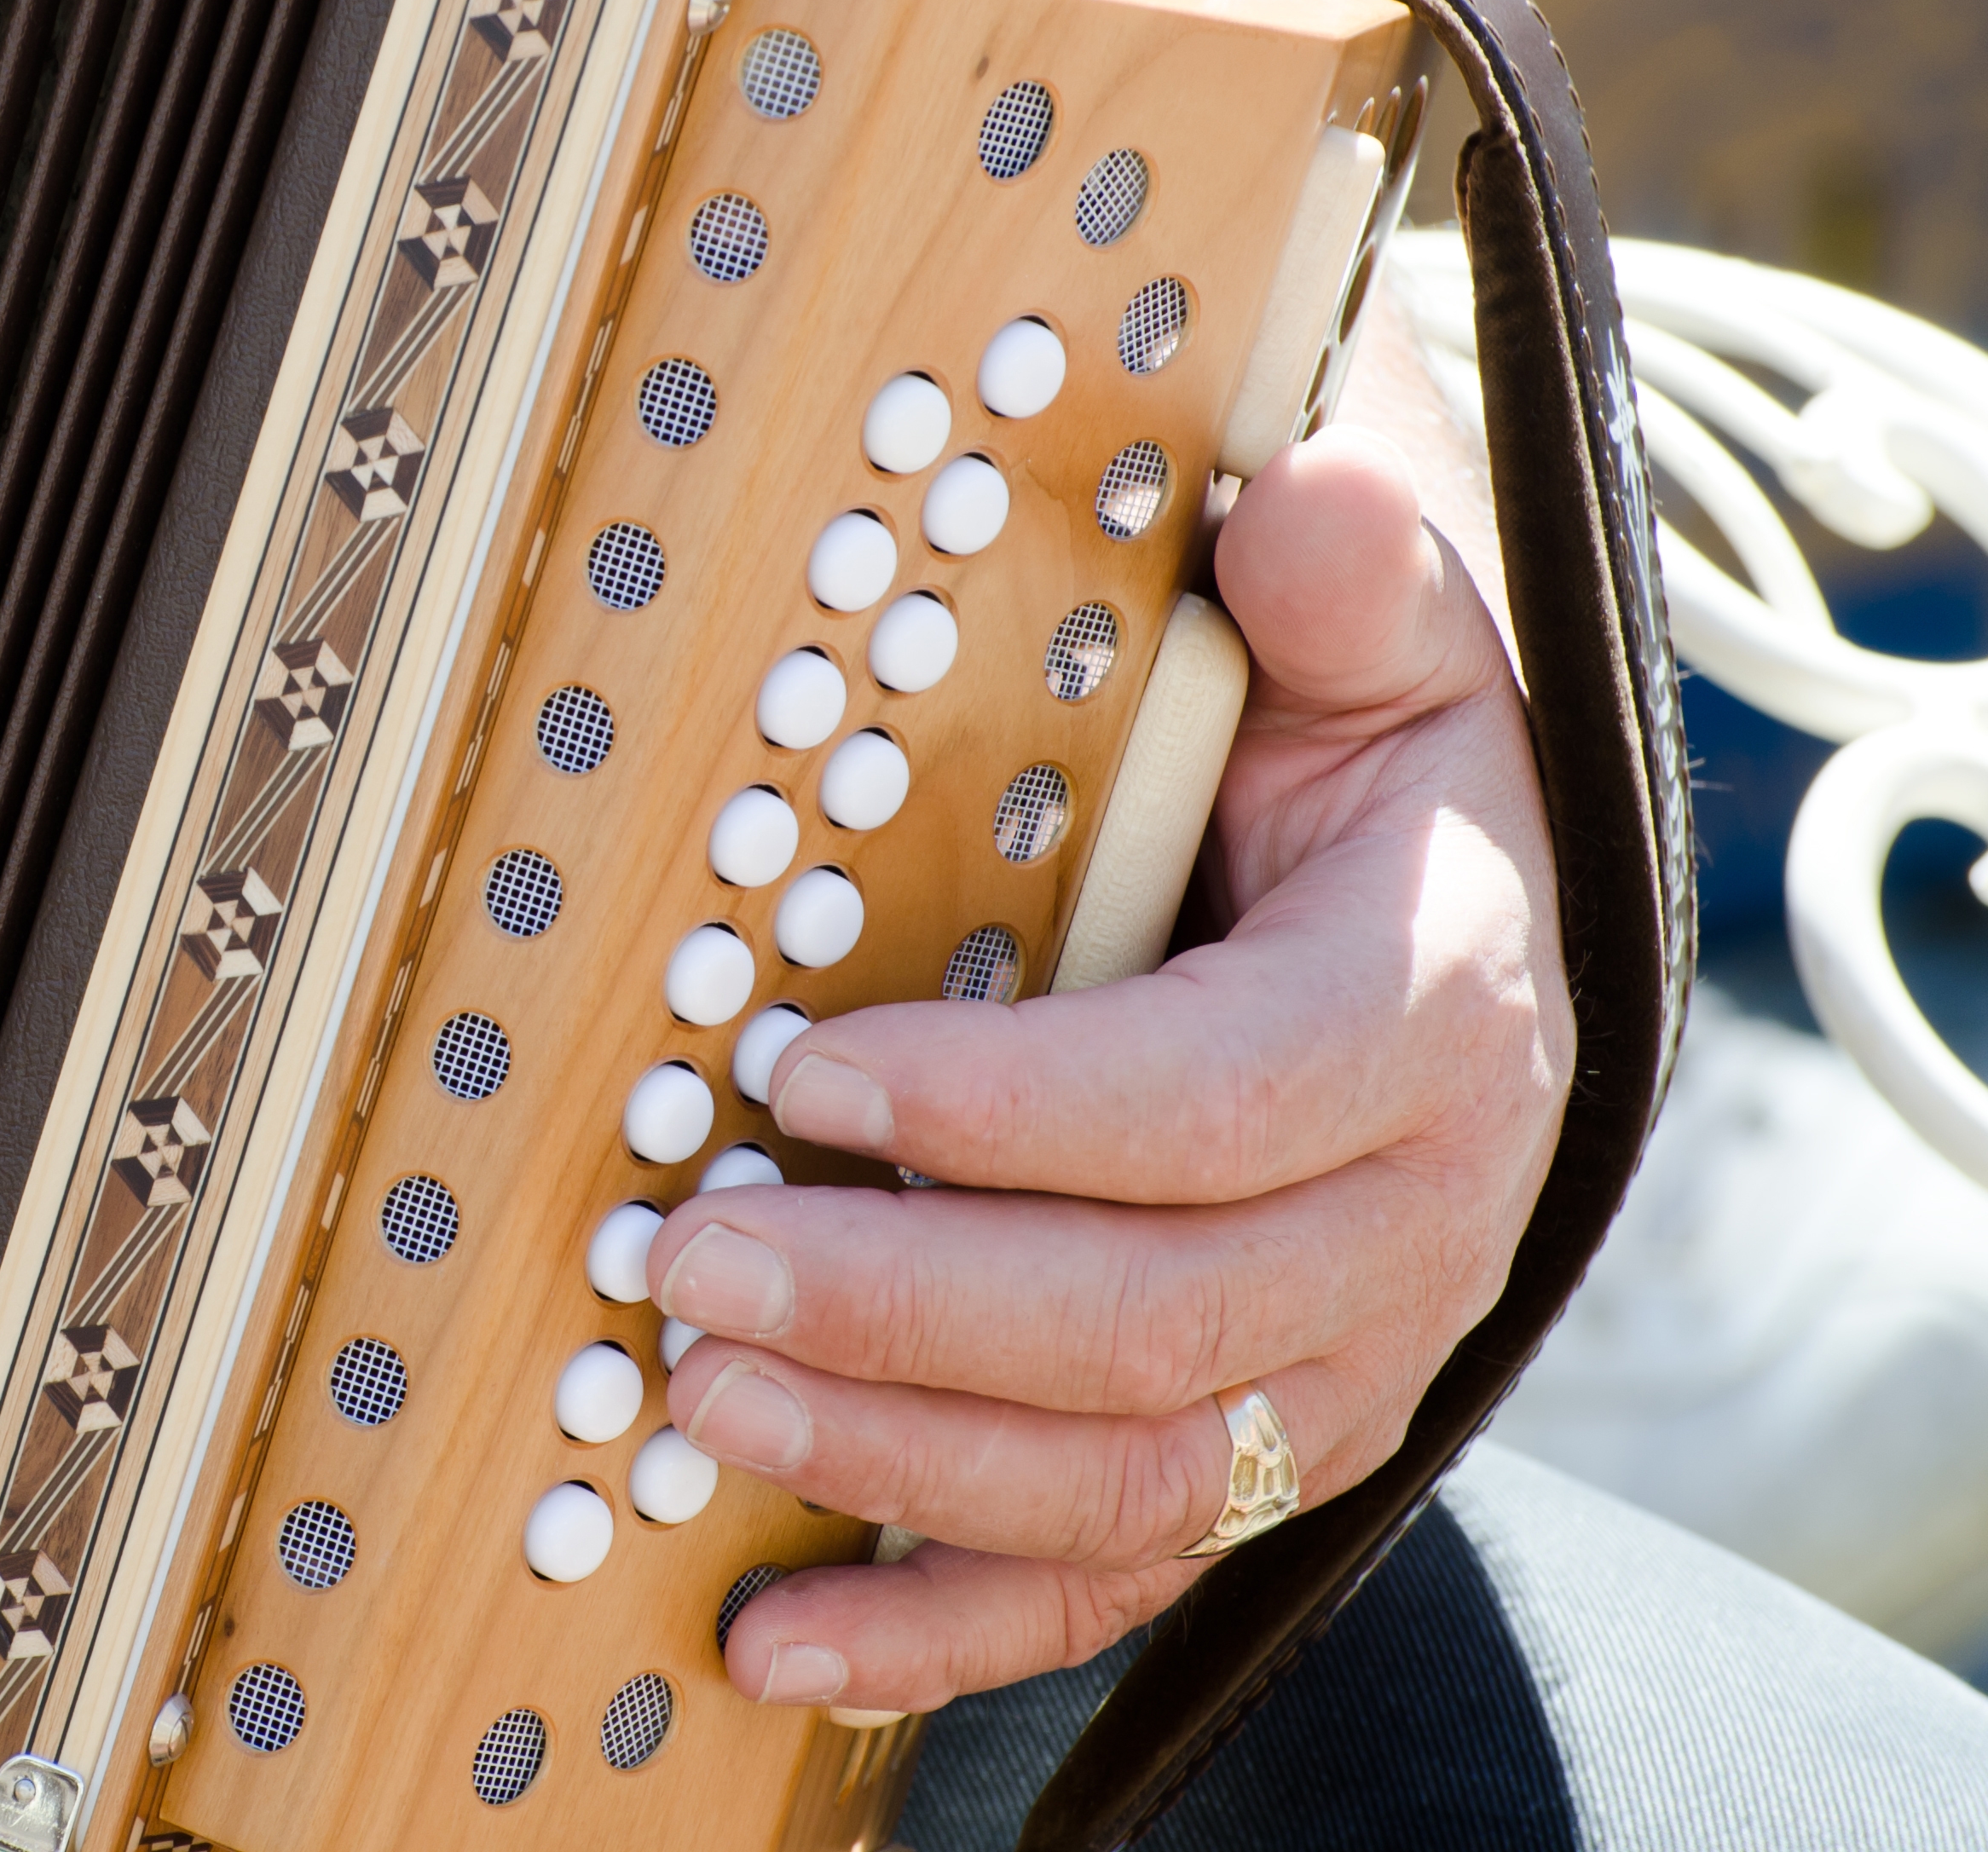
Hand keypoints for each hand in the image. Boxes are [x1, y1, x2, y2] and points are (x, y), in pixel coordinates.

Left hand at [652, 417, 1568, 1714]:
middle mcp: (1415, 1231)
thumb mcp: (1379, 638)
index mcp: (1435, 1022)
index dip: (1012, 1108)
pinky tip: (776, 1630)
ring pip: (1124, 1475)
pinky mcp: (1256, 1456)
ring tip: (690, 1389)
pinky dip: (941, 1626)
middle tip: (687, 1250)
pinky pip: (1111, 1580)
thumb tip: (1293, 498)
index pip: (1221, 1102)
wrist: (1442, 924)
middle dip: (898, 1301)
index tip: (811, 1069)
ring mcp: (1339, 1370)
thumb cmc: (1362, 764)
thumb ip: (1347, 573)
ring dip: (890, 1453)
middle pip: (1150, 1320)